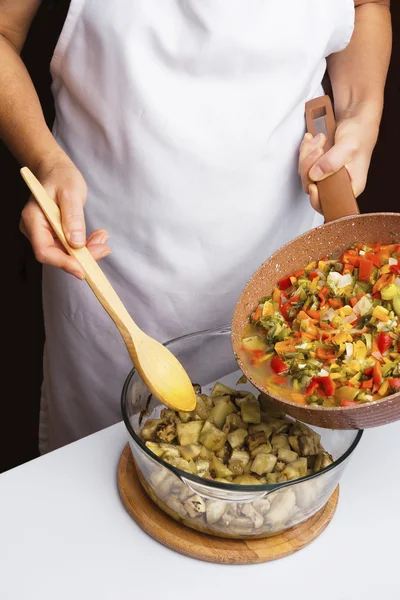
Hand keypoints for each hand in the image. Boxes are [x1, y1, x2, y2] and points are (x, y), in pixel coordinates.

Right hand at [20, 153, 110, 278]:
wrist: (58, 170)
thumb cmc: (61, 176)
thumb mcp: (71, 193)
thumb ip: (73, 217)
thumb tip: (76, 243)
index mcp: (33, 219)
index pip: (44, 250)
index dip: (63, 263)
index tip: (83, 269)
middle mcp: (35, 230)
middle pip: (56, 255)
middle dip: (82, 257)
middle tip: (103, 248)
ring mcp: (44, 233)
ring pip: (66, 253)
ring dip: (87, 251)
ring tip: (102, 238)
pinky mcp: (54, 235)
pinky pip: (70, 247)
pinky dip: (86, 245)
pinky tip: (98, 237)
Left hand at [298, 112, 378, 212]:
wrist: (356, 118)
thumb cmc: (359, 133)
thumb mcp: (348, 147)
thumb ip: (332, 162)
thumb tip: (315, 176)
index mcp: (349, 186)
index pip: (329, 204)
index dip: (317, 198)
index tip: (313, 185)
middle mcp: (337, 183)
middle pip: (311, 186)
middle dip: (309, 165)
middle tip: (319, 148)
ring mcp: (325, 174)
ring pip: (305, 173)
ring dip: (307, 154)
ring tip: (320, 139)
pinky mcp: (318, 165)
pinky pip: (303, 163)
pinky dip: (305, 150)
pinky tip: (313, 139)